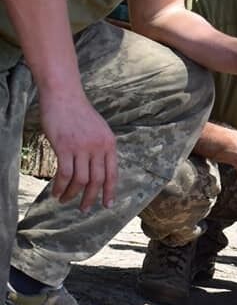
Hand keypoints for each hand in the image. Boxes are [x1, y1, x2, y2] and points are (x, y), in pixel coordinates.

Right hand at [41, 94, 116, 210]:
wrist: (64, 94)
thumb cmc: (79, 112)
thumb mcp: (99, 130)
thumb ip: (101, 148)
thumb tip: (99, 168)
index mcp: (110, 144)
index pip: (112, 173)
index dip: (109, 191)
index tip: (107, 204)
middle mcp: (98, 147)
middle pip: (97, 180)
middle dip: (91, 198)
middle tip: (84, 209)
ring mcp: (82, 147)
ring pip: (80, 180)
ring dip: (72, 194)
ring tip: (65, 200)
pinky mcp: (64, 147)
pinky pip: (64, 174)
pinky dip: (60, 186)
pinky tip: (55, 192)